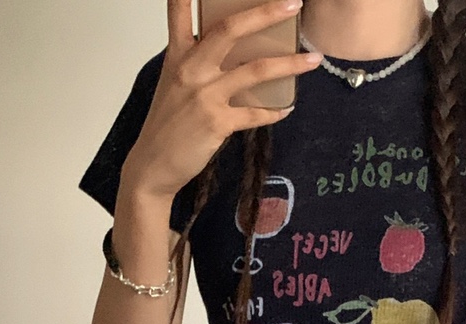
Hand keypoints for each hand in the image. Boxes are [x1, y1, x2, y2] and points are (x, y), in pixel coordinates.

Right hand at [120, 0, 320, 202]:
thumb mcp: (174, 84)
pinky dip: (275, 111)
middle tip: (293, 3)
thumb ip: (198, 63)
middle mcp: (190, 69)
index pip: (180, 10)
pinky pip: (255, 113)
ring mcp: (204, 96)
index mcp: (178, 55)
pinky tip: (287, 108)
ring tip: (312, 60)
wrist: (153, 165)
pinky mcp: (217, 123)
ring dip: (289, 65)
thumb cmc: (167, 125)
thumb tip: (234, 54)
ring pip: (254, 71)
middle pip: (230, 29)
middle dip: (265, 13)